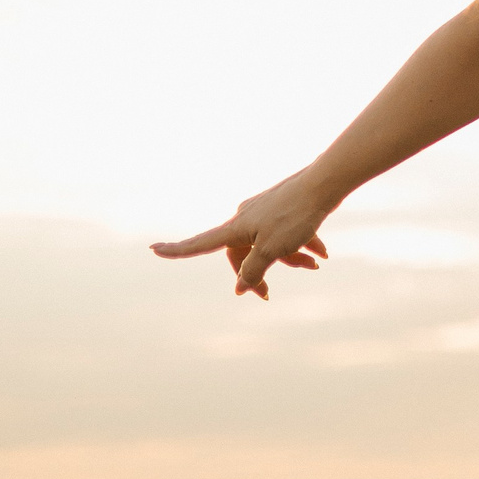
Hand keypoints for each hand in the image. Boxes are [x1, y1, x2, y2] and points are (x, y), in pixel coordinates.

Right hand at [151, 172, 336, 299]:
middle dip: (259, 272)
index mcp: (236, 228)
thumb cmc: (296, 216)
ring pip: (270, 243)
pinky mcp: (283, 208)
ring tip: (316, 265)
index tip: (153, 250)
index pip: (200, 244)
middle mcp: (245, 217)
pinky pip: (286, 232)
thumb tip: (239, 288)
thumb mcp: (273, 249)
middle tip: (267, 295)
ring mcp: (264, 211)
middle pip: (243, 252)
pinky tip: (322, 253)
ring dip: (290, 258)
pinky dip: (302, 244)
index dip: (178, 250)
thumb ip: (254, 270)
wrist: (324, 183)